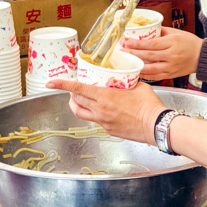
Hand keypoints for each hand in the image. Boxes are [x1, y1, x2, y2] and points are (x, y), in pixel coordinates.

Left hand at [46, 77, 165, 143]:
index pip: (78, 89)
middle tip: (75, 86)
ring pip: (80, 113)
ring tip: (80, 99)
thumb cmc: (149, 106)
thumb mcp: (138, 85)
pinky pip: (94, 120)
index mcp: (105, 97)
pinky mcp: (108, 130)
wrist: (156, 126)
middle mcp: (100, 110)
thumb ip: (127, 80)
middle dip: (71, 93)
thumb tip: (124, 76)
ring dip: (76, 105)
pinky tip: (102, 109)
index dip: (62, 85)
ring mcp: (103, 122)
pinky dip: (93, 113)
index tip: (51, 83)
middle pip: (75, 100)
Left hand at [120, 27, 201, 80]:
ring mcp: (171, 66)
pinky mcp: (171, 74)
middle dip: (133, 54)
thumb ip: (161, 31)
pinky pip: (156, 77)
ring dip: (137, 66)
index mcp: (172, 43)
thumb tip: (147, 29)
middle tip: (123, 51)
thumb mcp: (177, 32)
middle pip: (148, 56)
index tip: (126, 42)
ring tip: (127, 63)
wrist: (203, 57)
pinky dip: (146, 75)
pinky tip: (138, 72)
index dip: (137, 44)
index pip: (151, 44)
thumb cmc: (191, 43)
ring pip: (151, 68)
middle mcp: (171, 55)